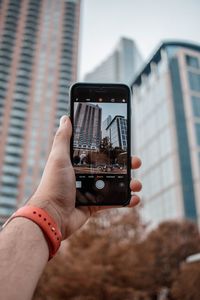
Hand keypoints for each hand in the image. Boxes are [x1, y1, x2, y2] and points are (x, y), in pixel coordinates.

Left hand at [28, 116, 141, 238]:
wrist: (51, 216)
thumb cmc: (53, 185)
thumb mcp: (58, 158)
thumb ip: (63, 138)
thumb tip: (66, 118)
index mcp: (77, 163)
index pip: (98, 153)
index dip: (112, 149)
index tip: (123, 145)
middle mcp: (84, 175)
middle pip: (110, 167)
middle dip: (125, 165)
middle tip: (136, 162)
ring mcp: (90, 191)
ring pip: (114, 184)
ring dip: (129, 183)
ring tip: (137, 183)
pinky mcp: (94, 205)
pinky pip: (113, 202)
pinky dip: (125, 200)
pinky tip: (135, 198)